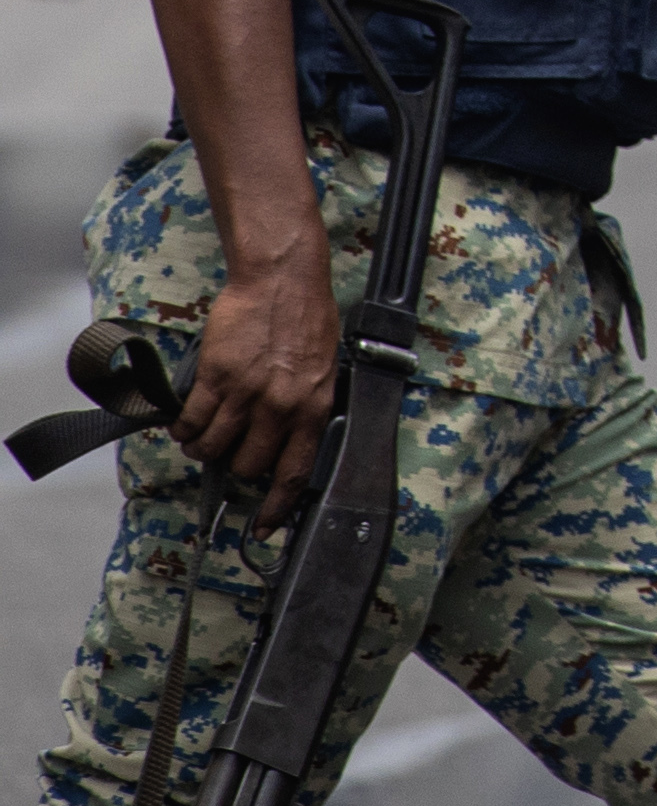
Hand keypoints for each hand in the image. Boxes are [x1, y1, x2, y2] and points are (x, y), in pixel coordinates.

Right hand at [178, 264, 337, 527]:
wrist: (284, 281)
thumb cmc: (307, 320)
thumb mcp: (324, 370)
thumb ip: (307, 408)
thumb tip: (289, 443)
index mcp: (314, 409)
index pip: (294, 473)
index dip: (276, 506)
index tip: (263, 525)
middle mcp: (281, 408)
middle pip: (246, 466)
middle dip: (233, 465)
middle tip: (227, 452)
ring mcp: (247, 394)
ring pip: (212, 448)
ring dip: (202, 448)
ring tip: (201, 436)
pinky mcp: (216, 378)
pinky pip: (191, 421)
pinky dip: (183, 427)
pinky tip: (186, 420)